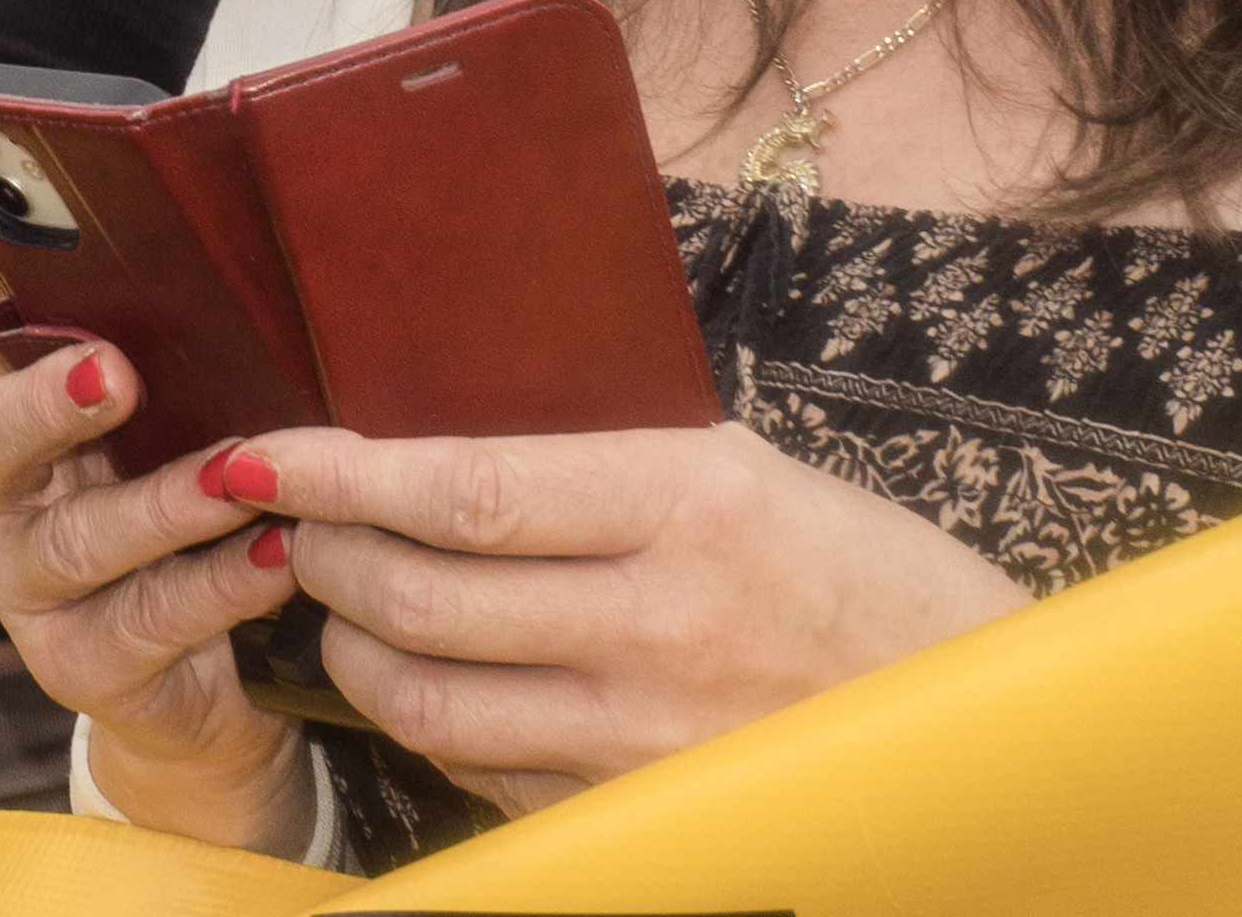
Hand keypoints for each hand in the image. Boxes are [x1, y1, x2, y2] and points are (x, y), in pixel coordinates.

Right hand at [0, 233, 318, 855]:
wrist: (216, 686)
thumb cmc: (194, 527)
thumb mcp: (172, 433)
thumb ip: (160, 349)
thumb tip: (160, 214)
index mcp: (18, 423)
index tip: (14, 254)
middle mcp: (4, 503)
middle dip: (48, 406)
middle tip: (114, 373)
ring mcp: (32, 593)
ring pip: (82, 542)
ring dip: (165, 504)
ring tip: (240, 476)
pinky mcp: (81, 670)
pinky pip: (150, 622)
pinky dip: (218, 586)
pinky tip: (277, 558)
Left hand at [242, 418, 1028, 816]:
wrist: (980, 720)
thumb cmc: (854, 573)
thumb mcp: (739, 472)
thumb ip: (595, 456)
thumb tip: (427, 425)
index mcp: (685, 506)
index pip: (461, 490)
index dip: (337, 473)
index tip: (261, 454)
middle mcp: (661, 627)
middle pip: (422, 599)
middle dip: (322, 556)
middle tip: (290, 521)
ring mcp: (650, 739)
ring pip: (431, 703)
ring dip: (352, 649)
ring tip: (338, 600)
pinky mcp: (642, 816)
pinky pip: (484, 776)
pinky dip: (428, 726)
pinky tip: (424, 679)